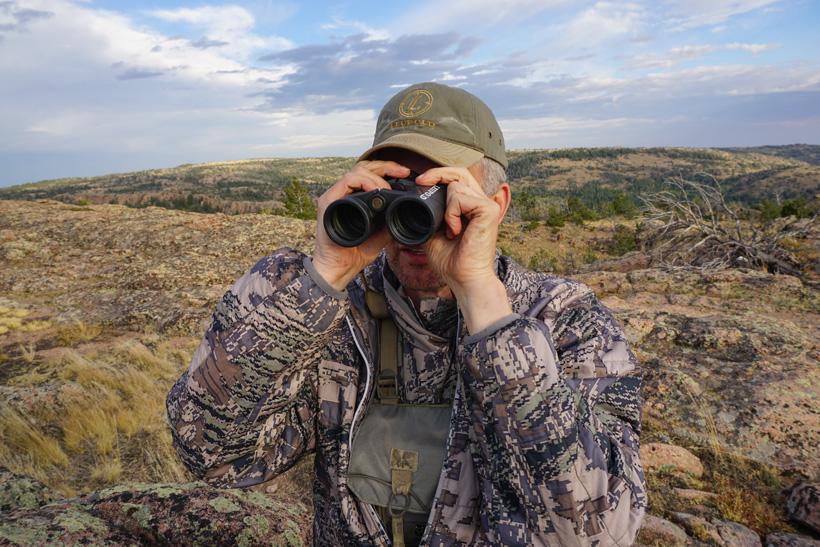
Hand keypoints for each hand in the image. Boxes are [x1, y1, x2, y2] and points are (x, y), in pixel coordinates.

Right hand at [313, 161, 410, 290]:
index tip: (405, 173)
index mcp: (357, 198)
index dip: (389, 169)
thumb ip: (390, 218)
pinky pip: (347, 181)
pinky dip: (364, 182)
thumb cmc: (357, 252)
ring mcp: (335, 195)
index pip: (372, 173)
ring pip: (357, 170)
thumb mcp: (382, 232)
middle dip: (386, 166)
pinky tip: (377, 191)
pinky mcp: (328, 200)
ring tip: (388, 188)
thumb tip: (408, 207)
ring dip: (376, 175)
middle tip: (403, 171)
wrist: (340, 267)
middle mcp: (345, 193)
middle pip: (365, 167)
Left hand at [417, 167, 512, 332]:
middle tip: (421, 181)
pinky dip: (451, 214)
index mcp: (470, 207)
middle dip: (438, 173)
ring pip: (456, 185)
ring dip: (445, 208)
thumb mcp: (432, 232)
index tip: (421, 182)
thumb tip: (412, 201)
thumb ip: (429, 215)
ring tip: (450, 230)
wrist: (463, 278)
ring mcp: (487, 205)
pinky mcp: (488, 210)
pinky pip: (460, 198)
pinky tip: (455, 231)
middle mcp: (481, 203)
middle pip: (460, 172)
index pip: (457, 178)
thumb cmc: (452, 260)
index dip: (439, 175)